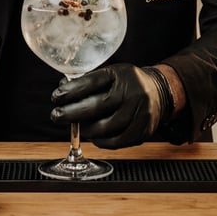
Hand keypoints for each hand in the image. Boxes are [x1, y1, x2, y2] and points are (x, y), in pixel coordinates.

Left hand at [50, 64, 165, 148]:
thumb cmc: (129, 83)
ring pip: (106, 128)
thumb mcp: (112, 73)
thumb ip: (90, 82)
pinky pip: (117, 142)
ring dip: (85, 129)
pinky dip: (101, 141)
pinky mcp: (143, 131)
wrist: (160, 92)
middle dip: (72, 113)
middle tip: (57, 115)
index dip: (71, 91)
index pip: (91, 82)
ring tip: (76, 126)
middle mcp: (133, 93)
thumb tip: (63, 92)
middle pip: (97, 107)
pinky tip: (93, 136)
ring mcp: (140, 113)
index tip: (56, 97)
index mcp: (122, 75)